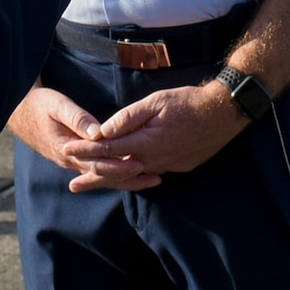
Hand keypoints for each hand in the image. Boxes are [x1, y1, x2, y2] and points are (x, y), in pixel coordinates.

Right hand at [9, 85, 162, 192]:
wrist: (20, 112)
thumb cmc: (40, 105)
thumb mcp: (57, 105)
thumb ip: (77, 117)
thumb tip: (98, 132)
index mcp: (67, 149)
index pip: (97, 164)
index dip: (119, 166)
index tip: (139, 165)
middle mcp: (71, 161)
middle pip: (104, 175)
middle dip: (129, 177)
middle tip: (155, 177)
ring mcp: (73, 162)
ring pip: (103, 176)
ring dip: (126, 179)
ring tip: (151, 179)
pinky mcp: (76, 159)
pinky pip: (98, 171)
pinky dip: (115, 174)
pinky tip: (132, 174)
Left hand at [86, 81, 247, 181]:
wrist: (222, 115)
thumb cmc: (189, 102)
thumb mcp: (156, 102)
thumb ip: (128, 117)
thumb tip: (102, 129)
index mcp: (145, 143)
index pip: (107, 150)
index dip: (85, 150)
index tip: (67, 150)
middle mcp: (153, 160)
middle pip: (115, 173)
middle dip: (91, 177)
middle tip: (72, 185)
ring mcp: (165, 166)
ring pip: (130, 179)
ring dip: (108, 182)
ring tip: (91, 187)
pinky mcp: (176, 167)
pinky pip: (146, 176)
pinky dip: (129, 180)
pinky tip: (122, 180)